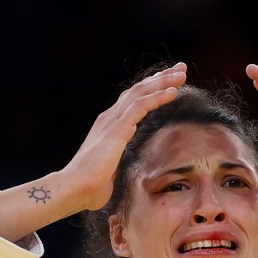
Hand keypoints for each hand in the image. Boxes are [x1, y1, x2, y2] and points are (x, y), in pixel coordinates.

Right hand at [62, 63, 186, 210]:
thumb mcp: (110, 172)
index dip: (152, 89)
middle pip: (138, 90)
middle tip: (180, 68)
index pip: (132, 101)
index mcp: (108, 127)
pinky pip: (141, 106)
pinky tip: (173, 91)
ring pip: (141, 93)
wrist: (75, 189)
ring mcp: (112, 121)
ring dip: (163, 81)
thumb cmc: (90, 188)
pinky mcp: (116, 129)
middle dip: (161, 78)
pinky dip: (158, 96)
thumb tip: (119, 174)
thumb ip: (117, 166)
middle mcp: (109, 118)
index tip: (170, 83)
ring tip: (182, 73)